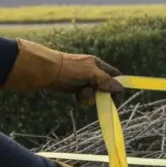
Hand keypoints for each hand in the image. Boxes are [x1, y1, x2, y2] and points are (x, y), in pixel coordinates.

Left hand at [3, 39, 123, 104]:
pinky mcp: (74, 87)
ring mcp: (83, 80)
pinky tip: (75, 97)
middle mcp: (92, 72)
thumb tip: (119, 88)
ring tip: (80, 95)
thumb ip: (107, 81)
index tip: (115, 101)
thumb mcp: (92, 74)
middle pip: (105, 88)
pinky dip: (81, 99)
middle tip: (94, 97)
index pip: (115, 77)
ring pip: (94, 94)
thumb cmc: (70, 69)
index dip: (117, 88)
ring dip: (89, 98)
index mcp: (99, 66)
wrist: (46, 71)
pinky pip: (83, 97)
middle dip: (100, 95)